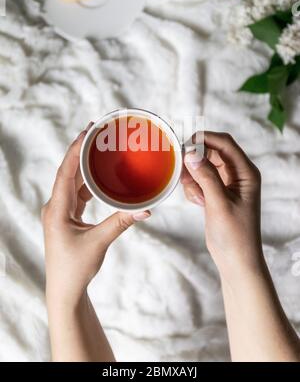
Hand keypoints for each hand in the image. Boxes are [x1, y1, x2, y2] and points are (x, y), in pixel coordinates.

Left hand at [42, 123, 150, 307]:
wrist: (65, 290)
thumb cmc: (75, 268)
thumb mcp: (99, 242)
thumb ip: (121, 222)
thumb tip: (146, 209)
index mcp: (57, 209)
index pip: (65, 172)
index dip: (75, 149)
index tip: (88, 131)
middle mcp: (56, 206)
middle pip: (68, 172)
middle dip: (81, 151)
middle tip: (97, 132)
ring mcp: (61, 212)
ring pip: (73, 182)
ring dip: (85, 165)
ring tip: (99, 149)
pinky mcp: (68, 217)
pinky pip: (78, 193)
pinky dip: (89, 182)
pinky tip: (100, 176)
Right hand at [181, 132, 261, 276]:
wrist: (236, 260)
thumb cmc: (235, 235)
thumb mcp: (218, 204)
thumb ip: (206, 176)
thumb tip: (191, 153)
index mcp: (246, 172)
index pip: (225, 143)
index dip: (204, 139)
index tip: (184, 145)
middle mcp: (238, 174)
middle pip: (212, 152)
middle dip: (195, 161)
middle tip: (182, 173)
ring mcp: (227, 183)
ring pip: (203, 165)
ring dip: (193, 177)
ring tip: (196, 196)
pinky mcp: (217, 192)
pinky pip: (200, 179)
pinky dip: (194, 187)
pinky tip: (198, 203)